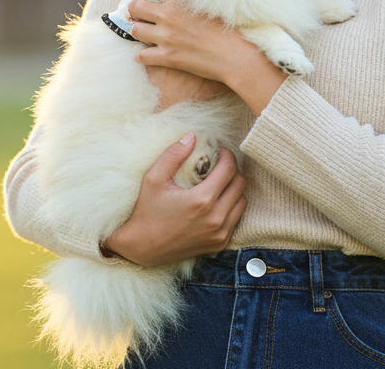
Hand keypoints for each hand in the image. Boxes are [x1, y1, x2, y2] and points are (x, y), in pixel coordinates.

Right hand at [103, 133, 245, 266]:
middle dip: (232, 170)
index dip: (227, 155)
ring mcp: (219, 234)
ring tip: (219, 183)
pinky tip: (216, 202)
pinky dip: (231, 207)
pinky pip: (236, 219)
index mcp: (201, 201)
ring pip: (242, 202)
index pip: (229, 169)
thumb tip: (193, 136)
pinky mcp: (219, 244)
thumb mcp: (154, 178)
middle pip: (240, 184)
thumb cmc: (146, 211)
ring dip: (234, 189)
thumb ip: (173, 155)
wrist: (142, 247)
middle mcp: (215, 219)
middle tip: (219, 165)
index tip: (219, 151)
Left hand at [128, 0, 286, 114]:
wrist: (236, 56)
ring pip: (134, 30)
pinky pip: (141, 56)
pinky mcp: (167, 57)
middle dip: (135, 11)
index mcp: (179, 0)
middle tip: (141, 16)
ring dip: (138, 33)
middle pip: (135, 7)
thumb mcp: (209, 6)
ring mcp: (166, 37)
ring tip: (146, 36)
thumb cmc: (228, 30)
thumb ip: (190, 0)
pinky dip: (143, 56)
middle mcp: (169, 16)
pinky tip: (150, 56)